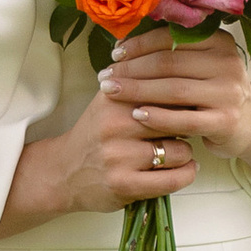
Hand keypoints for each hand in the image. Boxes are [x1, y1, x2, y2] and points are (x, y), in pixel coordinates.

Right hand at [0, 77, 196, 229]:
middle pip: (176, 118)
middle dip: (186, 125)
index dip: (183, 99)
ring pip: (180, 150)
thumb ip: (139, 84)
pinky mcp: (124, 184)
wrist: (63, 172)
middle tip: (183, 130)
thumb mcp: (109, 101)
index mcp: (114, 98)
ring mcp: (119, 156)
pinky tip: (185, 169)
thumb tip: (182, 66)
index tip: (187, 105)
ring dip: (185, 153)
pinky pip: (173, 179)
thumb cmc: (96, 134)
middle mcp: (115, 124)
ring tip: (177, 152)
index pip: (166, 90)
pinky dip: (186, 174)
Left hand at [108, 28, 250, 188]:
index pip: (170, 38)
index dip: (138, 45)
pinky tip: (136, 114)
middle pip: (168, 63)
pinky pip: (183, 119)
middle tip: (105, 75)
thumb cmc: (210, 90)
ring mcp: (228, 93)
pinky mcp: (225, 121)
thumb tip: (122, 45)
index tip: (114, 54)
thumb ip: (171, 51)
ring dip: (137, 90)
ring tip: (111, 92)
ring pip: (173, 90)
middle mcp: (227, 63)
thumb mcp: (200, 64)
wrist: (248, 123)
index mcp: (219, 41)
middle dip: (131, 69)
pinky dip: (157, 117)